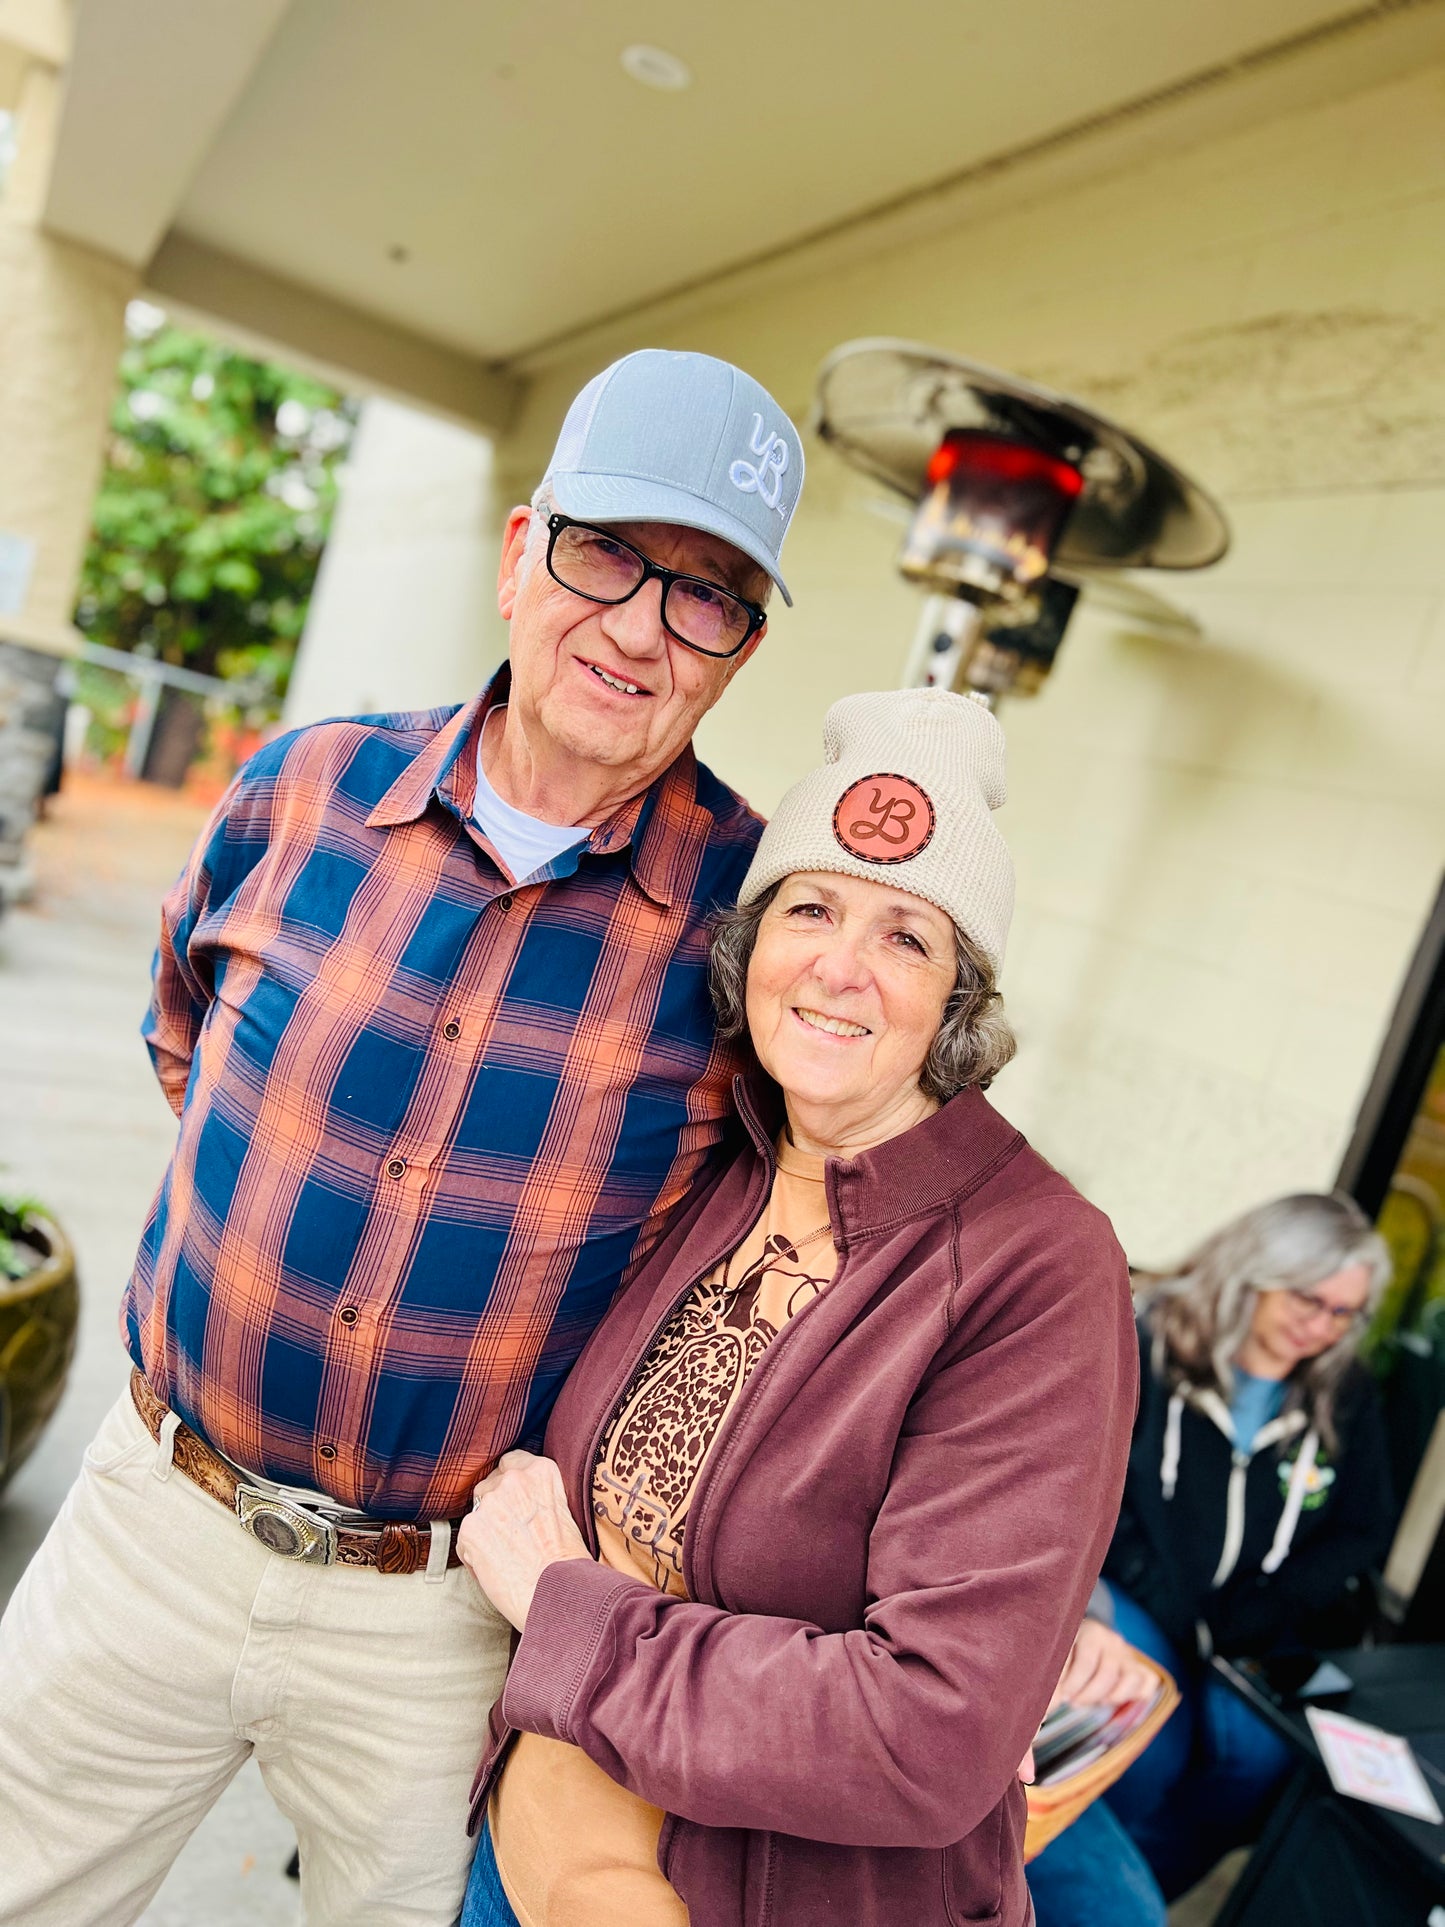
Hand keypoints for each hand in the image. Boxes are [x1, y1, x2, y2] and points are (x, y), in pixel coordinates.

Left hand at [456, 1451, 592, 1632]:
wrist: (558, 1593)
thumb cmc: (568, 1563)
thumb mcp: (564, 1512)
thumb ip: (538, 1495)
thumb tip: (518, 1502)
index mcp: (541, 1471)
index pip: (511, 1462)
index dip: (511, 1484)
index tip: (516, 1501)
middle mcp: (513, 1479)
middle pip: (490, 1485)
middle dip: (496, 1507)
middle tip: (512, 1535)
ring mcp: (489, 1502)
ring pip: (477, 1512)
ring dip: (486, 1530)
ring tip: (508, 1556)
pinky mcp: (471, 1529)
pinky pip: (466, 1540)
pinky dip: (476, 1555)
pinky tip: (497, 1569)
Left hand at [1046, 1618, 1156, 1712]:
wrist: (1084, 1642)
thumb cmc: (1063, 1656)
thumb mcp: (1053, 1663)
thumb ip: (1047, 1690)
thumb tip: (1033, 1728)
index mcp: (1087, 1632)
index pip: (1083, 1661)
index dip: (1070, 1685)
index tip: (1059, 1698)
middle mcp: (1110, 1639)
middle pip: (1107, 1673)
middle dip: (1087, 1694)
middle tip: (1073, 1701)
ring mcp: (1127, 1653)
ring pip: (1129, 1678)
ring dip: (1109, 1696)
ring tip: (1089, 1699)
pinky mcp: (1140, 1667)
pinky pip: (1147, 1682)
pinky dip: (1132, 1695)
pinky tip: (1110, 1697)